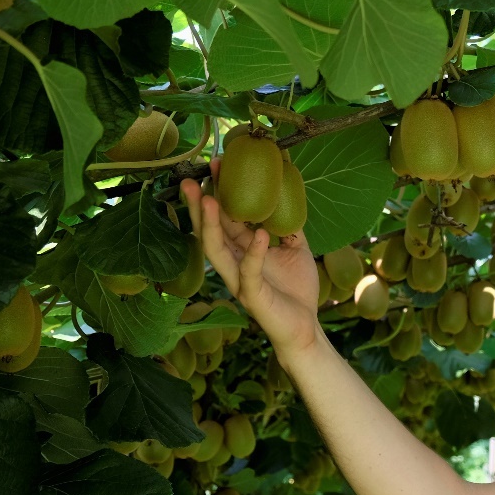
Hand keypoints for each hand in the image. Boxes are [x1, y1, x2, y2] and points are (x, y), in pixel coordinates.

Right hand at [181, 161, 321, 358]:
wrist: (305, 327)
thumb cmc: (296, 289)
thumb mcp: (294, 248)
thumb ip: (287, 226)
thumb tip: (288, 196)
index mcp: (241, 249)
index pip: (224, 218)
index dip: (217, 194)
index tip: (214, 167)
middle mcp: (233, 262)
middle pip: (209, 230)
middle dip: (198, 205)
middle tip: (189, 179)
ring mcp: (239, 279)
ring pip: (216, 250)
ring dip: (211, 225)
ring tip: (209, 200)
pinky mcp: (252, 295)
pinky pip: (249, 272)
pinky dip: (254, 253)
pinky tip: (260, 235)